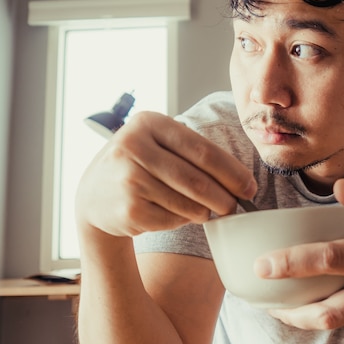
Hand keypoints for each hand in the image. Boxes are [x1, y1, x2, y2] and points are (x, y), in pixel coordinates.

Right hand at [76, 111, 256, 237]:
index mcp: (148, 123)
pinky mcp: (128, 209)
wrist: (93, 196)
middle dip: (225, 197)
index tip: (250, 187)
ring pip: (188, 203)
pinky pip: (173, 219)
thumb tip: (243, 182)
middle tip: (236, 206)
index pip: (203, 150)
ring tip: (208, 210)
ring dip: (206, 211)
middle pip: (197, 180)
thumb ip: (194, 152)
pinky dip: (184, 220)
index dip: (233, 172)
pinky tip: (179, 214)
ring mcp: (128, 179)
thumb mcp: (158, 143)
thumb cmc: (139, 166)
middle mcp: (134, 147)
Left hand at [255, 178, 343, 329]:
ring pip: (332, 322)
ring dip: (297, 316)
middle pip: (329, 306)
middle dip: (288, 305)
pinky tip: (300, 302)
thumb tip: (338, 189)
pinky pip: (343, 321)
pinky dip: (317, 314)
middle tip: (259, 287)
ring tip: (272, 302)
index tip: (264, 262)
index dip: (296, 262)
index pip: (336, 259)